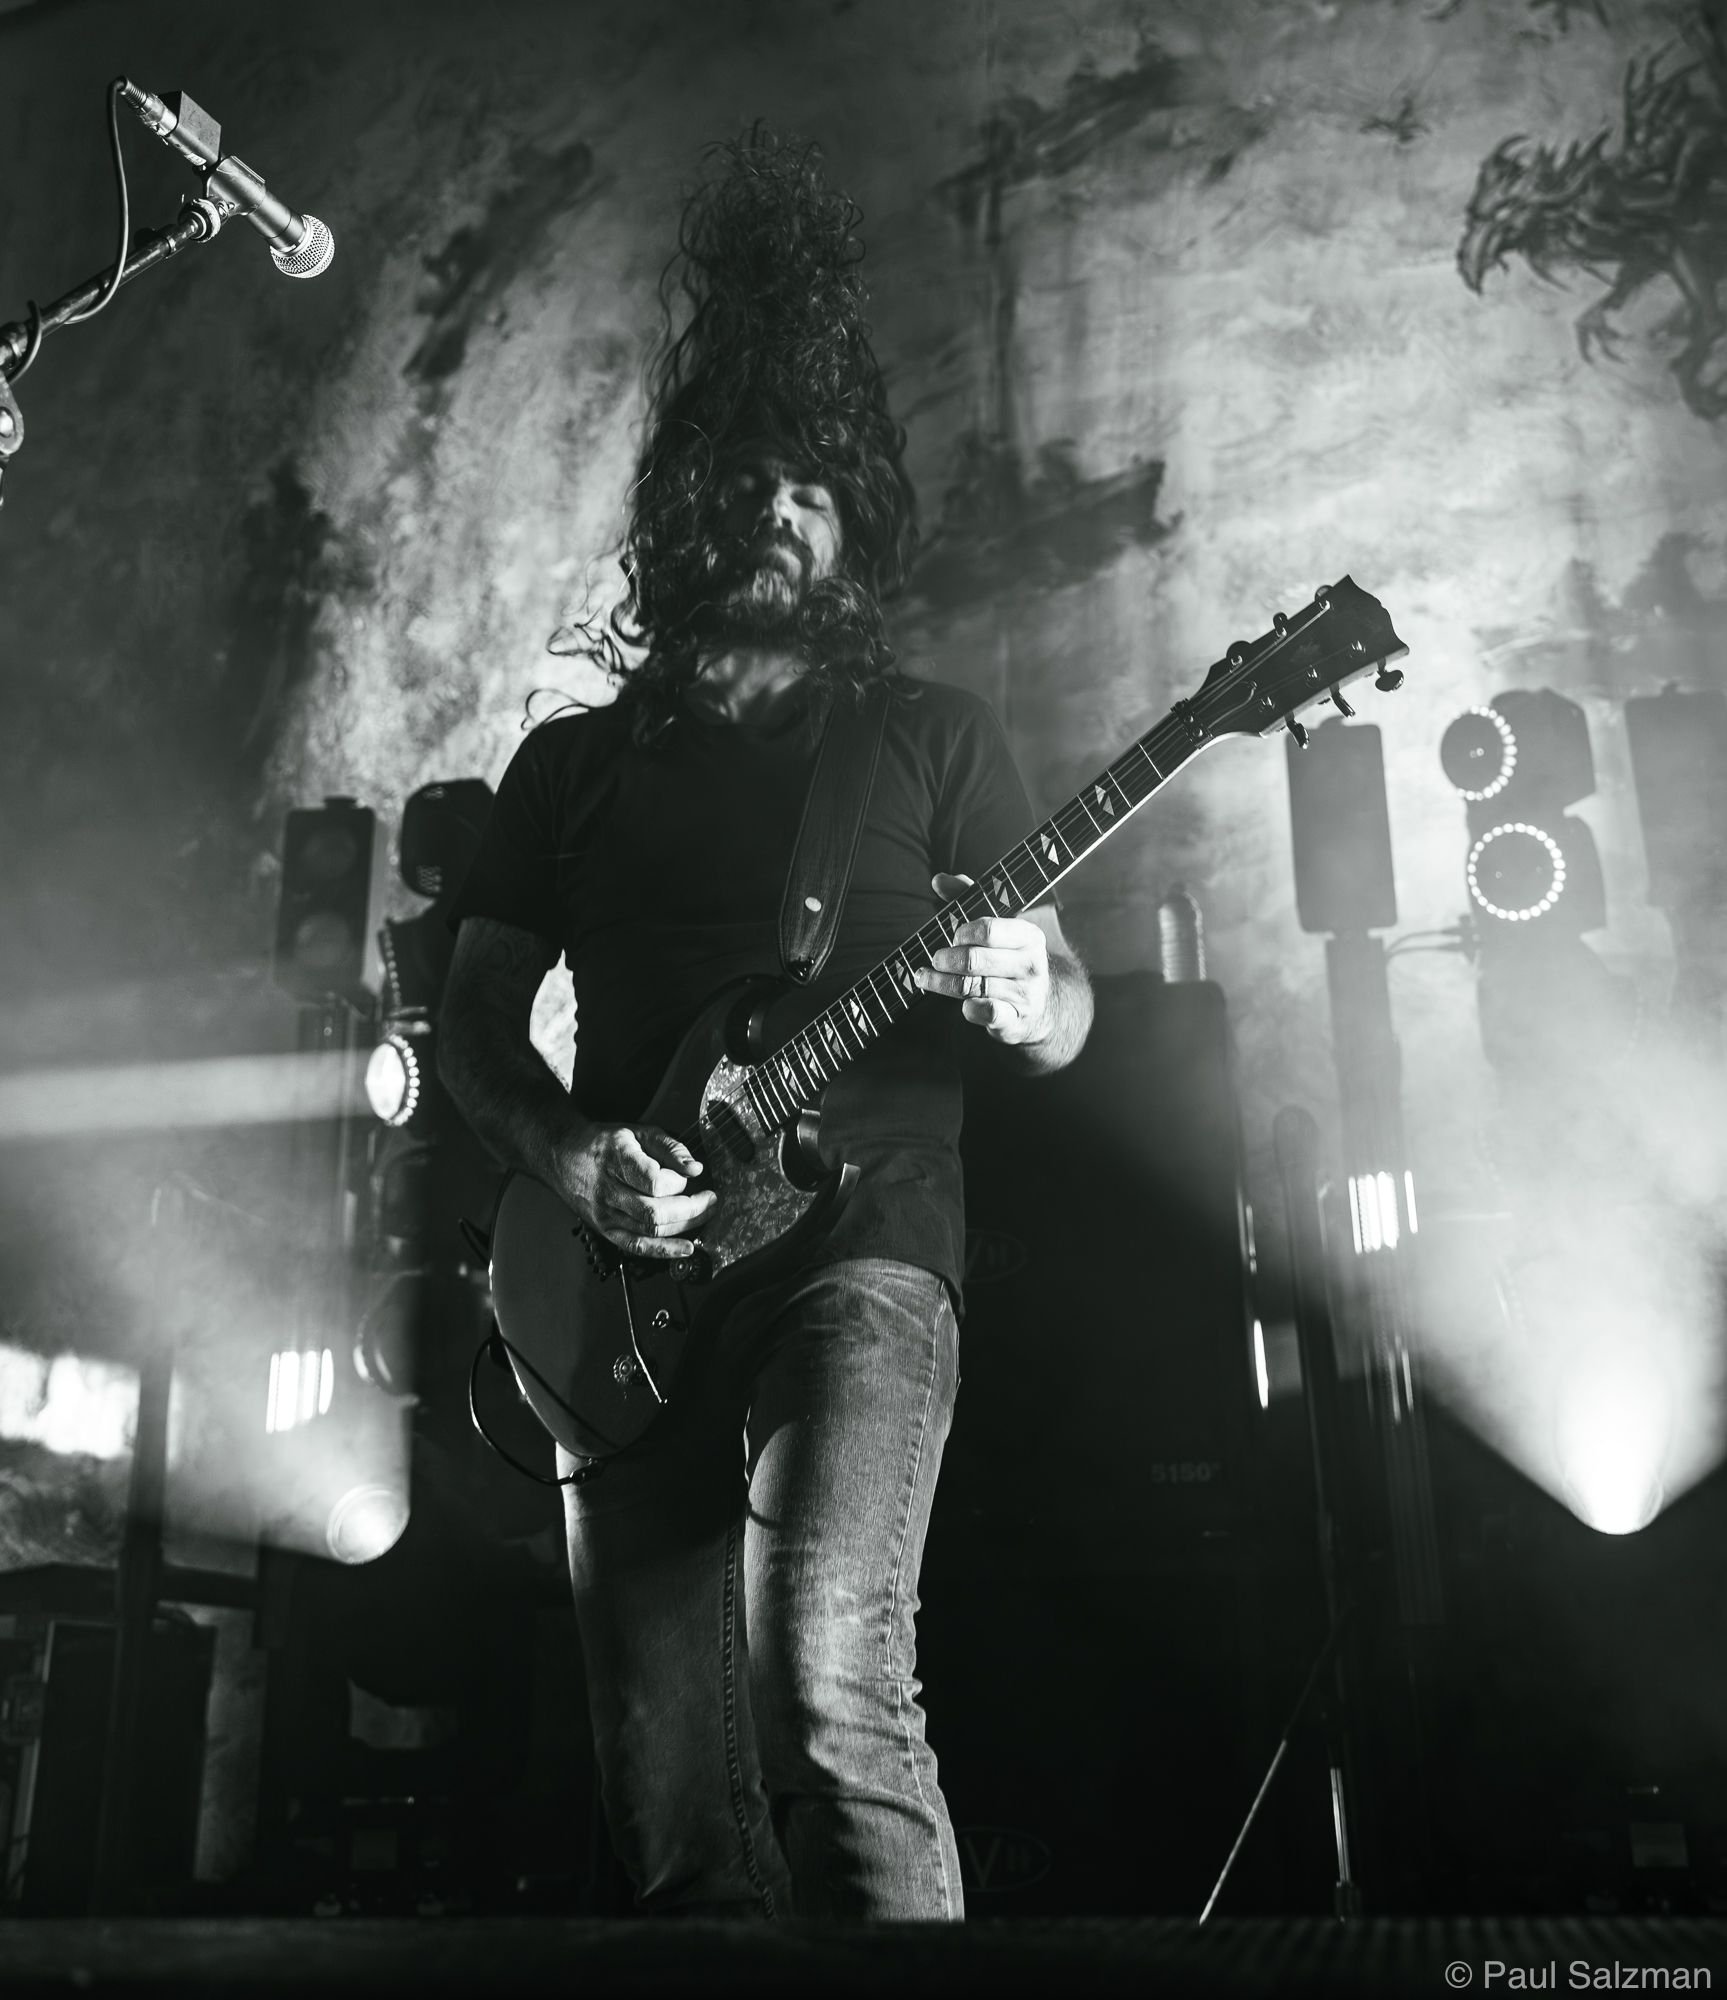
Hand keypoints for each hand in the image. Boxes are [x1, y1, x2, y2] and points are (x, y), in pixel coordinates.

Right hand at [553, 1122, 716, 1258]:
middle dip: (691, 1209)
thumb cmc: (603, 1144)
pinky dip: (664, 1251)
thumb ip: (670, 1148)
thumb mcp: (638, 1132)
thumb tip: (695, 1168)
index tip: (687, 1174)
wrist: (563, 1156)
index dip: (677, 1182)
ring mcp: (604, 1213)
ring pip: (649, 1231)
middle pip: (654, 1212)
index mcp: (616, 1159)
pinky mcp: (605, 1229)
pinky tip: (685, 1248)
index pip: (653, 1181)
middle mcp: (607, 1190)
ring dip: (684, 1226)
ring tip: (704, 1214)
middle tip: (710, 1200)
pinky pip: (636, 1246)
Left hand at [914, 872, 1052, 1047]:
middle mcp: (1031, 964)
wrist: (1042, 1005)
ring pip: (971, 986)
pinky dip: (966, 1008)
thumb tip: (938, 880)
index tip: (952, 937)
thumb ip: (968, 899)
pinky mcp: (1015, 1021)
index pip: (988, 929)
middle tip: (935, 958)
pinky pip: (983, 1012)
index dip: (962, 932)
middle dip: (945, 959)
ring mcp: (1025, 995)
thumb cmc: (1009, 958)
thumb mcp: (998, 927)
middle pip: (974, 959)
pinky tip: (960, 1003)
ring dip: (941, 982)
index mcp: (1028, 935)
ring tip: (926, 977)